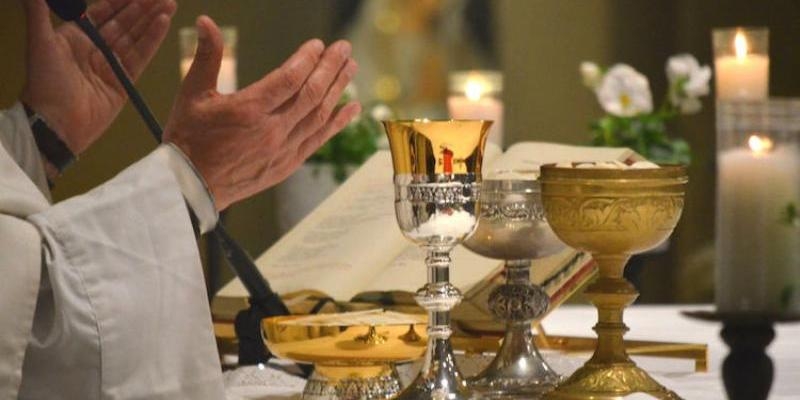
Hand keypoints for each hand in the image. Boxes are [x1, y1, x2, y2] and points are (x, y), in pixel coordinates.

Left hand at [20, 0, 175, 154]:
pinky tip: (163, 24)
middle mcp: (96, 49)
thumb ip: (37, 14)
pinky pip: (141, 56)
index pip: (102, 13)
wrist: (57, 123)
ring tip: (170, 5)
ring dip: (152, 21)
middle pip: (124, 23)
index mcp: (76, 37)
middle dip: (143, 8)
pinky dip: (152, 40)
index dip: (121, 1)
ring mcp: (111, 65)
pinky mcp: (124, 82)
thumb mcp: (40, 43)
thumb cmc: (45, 83)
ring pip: (135, 37)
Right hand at [164, 16, 359, 210]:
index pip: (289, 79)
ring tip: (351, 68)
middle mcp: (271, 130)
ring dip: (338, 90)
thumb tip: (204, 21)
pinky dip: (338, 123)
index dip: (307, 59)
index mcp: (248, 110)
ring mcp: (283, 149)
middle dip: (330, 68)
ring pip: (319, 115)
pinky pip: (319, 140)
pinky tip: (352, 108)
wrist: (190, 187)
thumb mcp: (192, 94)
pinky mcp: (287, 164)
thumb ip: (206, 56)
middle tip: (345, 48)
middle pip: (311, 94)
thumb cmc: (188, 139)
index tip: (319, 44)